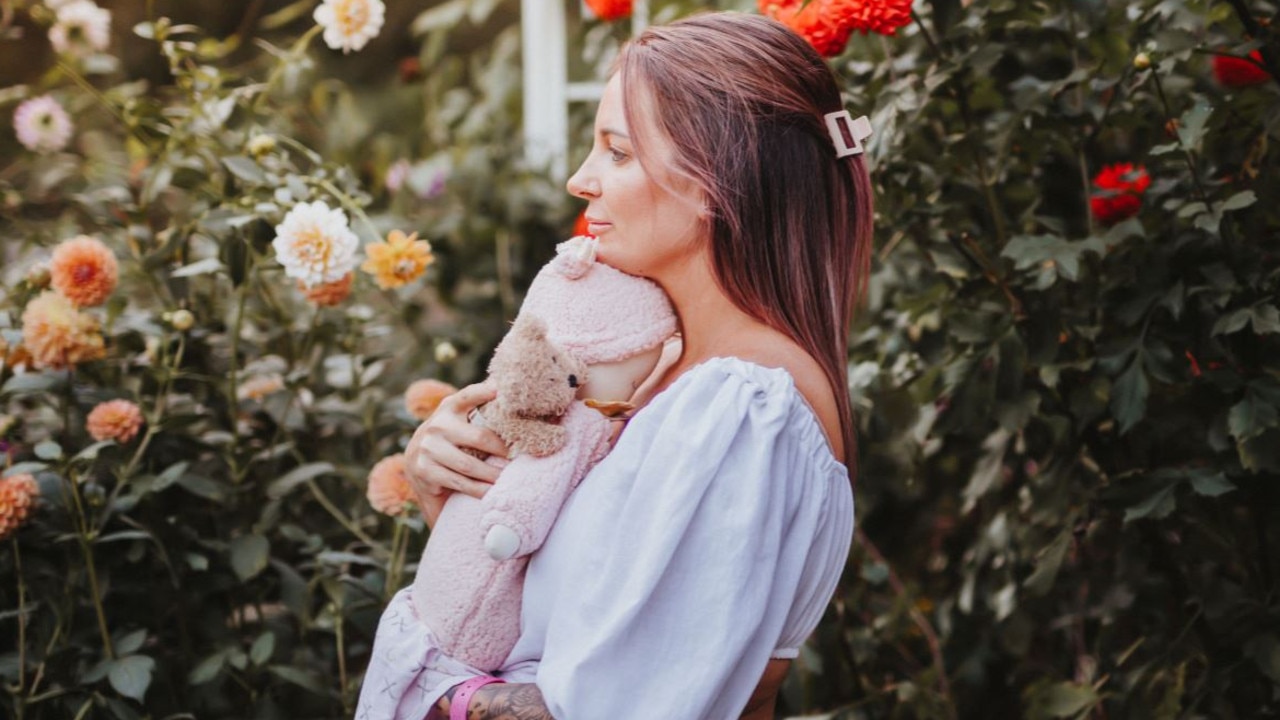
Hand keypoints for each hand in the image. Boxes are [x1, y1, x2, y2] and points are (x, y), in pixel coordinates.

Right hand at [403, 381, 508, 525]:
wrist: (416, 466)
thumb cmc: (449, 440)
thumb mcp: (457, 420)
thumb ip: (476, 409)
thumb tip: (507, 396)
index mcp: (449, 408)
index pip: (467, 397)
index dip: (482, 392)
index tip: (498, 390)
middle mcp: (436, 426)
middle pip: (478, 437)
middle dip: (501, 450)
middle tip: (517, 458)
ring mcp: (428, 449)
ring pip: (469, 465)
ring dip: (492, 474)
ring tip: (507, 478)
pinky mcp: (425, 471)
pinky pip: (459, 482)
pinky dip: (478, 489)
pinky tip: (491, 492)